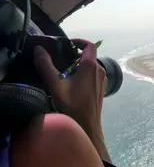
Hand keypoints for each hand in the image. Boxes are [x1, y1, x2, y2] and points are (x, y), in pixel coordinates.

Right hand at [34, 39, 110, 160]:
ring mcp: (102, 80)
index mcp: (91, 66)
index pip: (89, 45)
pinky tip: (72, 84)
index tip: (67, 43)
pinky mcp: (101, 88)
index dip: (79, 41)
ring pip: (91, 66)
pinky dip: (83, 74)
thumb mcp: (55, 84)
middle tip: (60, 60)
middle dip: (74, 55)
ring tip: (64, 73)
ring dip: (78, 66)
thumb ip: (46, 65)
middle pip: (89, 56)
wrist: (88, 125)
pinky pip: (93, 75)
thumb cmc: (72, 105)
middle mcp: (100, 71)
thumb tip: (39, 49)